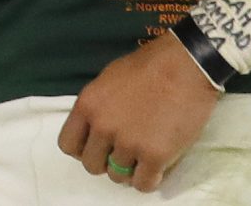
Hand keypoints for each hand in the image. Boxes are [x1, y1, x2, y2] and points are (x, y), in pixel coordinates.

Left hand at [58, 33, 223, 191]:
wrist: (183, 66)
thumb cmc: (146, 68)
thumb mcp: (106, 82)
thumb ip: (97, 107)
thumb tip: (94, 127)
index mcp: (86, 106)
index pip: (67, 145)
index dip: (82, 150)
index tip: (97, 148)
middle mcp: (102, 127)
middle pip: (91, 165)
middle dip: (105, 163)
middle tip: (121, 155)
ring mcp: (128, 143)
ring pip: (117, 177)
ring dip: (129, 171)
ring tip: (142, 159)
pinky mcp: (155, 156)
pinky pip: (143, 184)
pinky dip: (148, 181)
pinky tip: (155, 169)